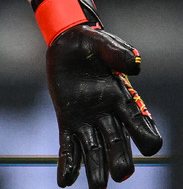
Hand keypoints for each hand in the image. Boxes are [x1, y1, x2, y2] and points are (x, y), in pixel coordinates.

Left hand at [46, 24, 162, 188]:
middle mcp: (107, 114)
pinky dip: (68, 164)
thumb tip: (135, 66)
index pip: (139, 123)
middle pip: (117, 143)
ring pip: (94, 151)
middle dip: (120, 159)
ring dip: (95, 170)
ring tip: (96, 188)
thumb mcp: (104, 42)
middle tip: (120, 174)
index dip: (147, 134)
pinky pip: (69, 146)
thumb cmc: (90, 42)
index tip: (150, 144)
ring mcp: (87, 120)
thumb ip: (118, 52)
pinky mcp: (68, 120)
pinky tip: (65, 180)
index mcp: (121, 98)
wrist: (66, 41)